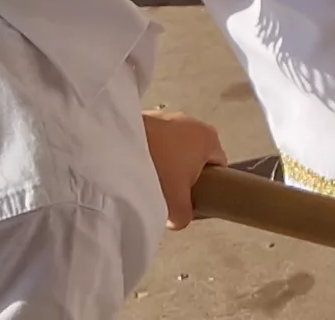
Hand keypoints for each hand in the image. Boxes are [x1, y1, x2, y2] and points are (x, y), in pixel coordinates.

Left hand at [141, 111, 224, 230]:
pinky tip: (134, 165)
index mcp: (209, 138)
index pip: (218, 167)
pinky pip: (155, 138)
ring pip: (173, 147)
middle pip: (195, 156)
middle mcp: (193, 121)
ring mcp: (168, 115)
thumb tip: (179, 219)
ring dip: (164, 161)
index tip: (191, 197)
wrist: (116, 145)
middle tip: (167, 191)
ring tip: (148, 178)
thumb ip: (185, 217)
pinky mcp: (147, 116)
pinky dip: (148, 151)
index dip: (208, 186)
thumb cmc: (157, 170)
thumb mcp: (177, 206)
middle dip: (183, 174)